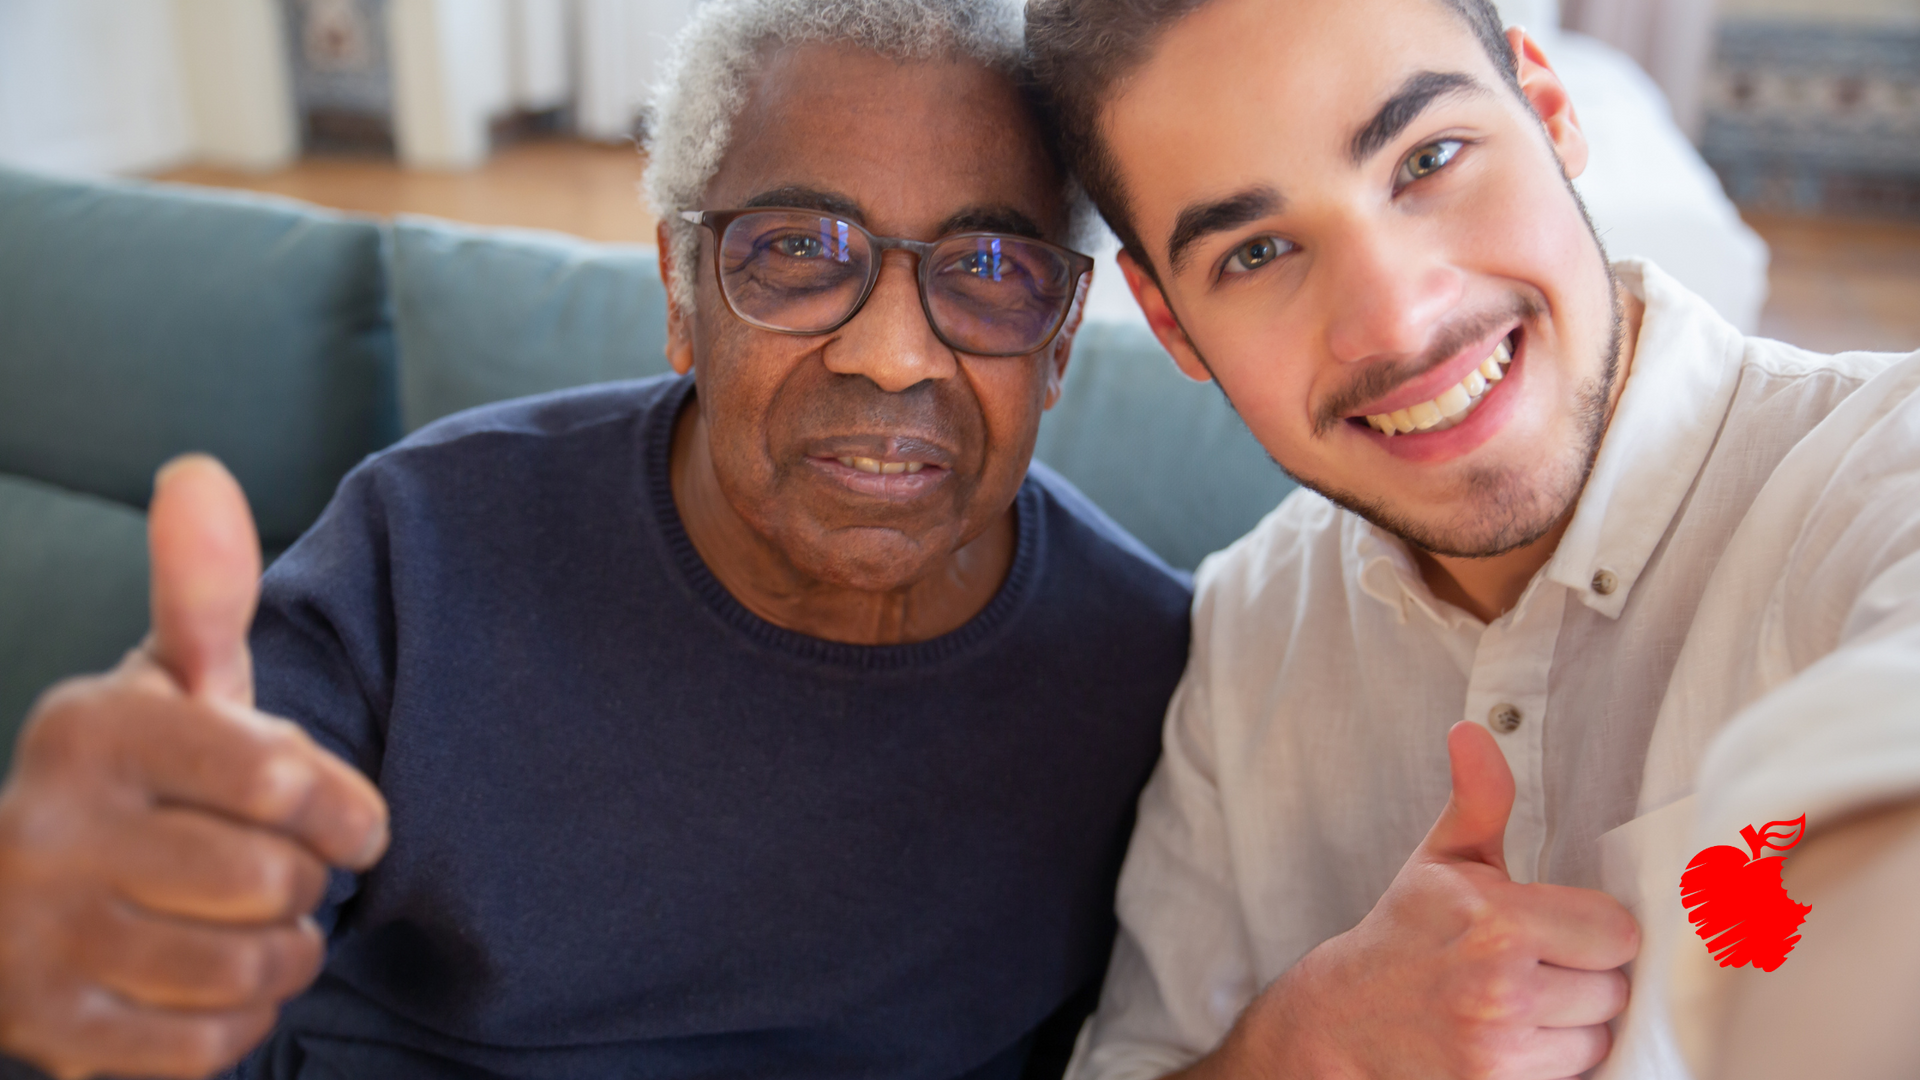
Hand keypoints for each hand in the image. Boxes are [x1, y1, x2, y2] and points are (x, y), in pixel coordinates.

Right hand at [0, 455, 389, 1079]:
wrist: (15, 905)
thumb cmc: (142, 784)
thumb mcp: (172, 688)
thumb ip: (203, 595)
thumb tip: (198, 471)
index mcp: (94, 729)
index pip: (278, 777)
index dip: (346, 811)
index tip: (354, 824)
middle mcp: (46, 829)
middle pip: (276, 881)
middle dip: (309, 886)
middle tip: (286, 877)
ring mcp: (35, 939)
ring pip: (250, 970)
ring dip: (285, 957)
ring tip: (262, 929)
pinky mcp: (49, 1032)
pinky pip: (209, 1048)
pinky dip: (238, 1023)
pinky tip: (211, 984)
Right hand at [1186, 722, 1638, 1079]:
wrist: (1344, 1017)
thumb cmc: (1405, 933)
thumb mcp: (1440, 861)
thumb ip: (1478, 799)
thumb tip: (1472, 731)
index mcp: (1495, 921)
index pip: (1617, 931)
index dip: (1592, 927)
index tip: (1555, 926)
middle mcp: (1501, 986)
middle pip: (1614, 986)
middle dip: (1584, 974)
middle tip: (1534, 962)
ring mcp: (1500, 1047)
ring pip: (1599, 1033)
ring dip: (1574, 1021)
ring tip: (1523, 999)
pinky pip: (1575, 1069)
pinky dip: (1555, 1057)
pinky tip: (1516, 1033)